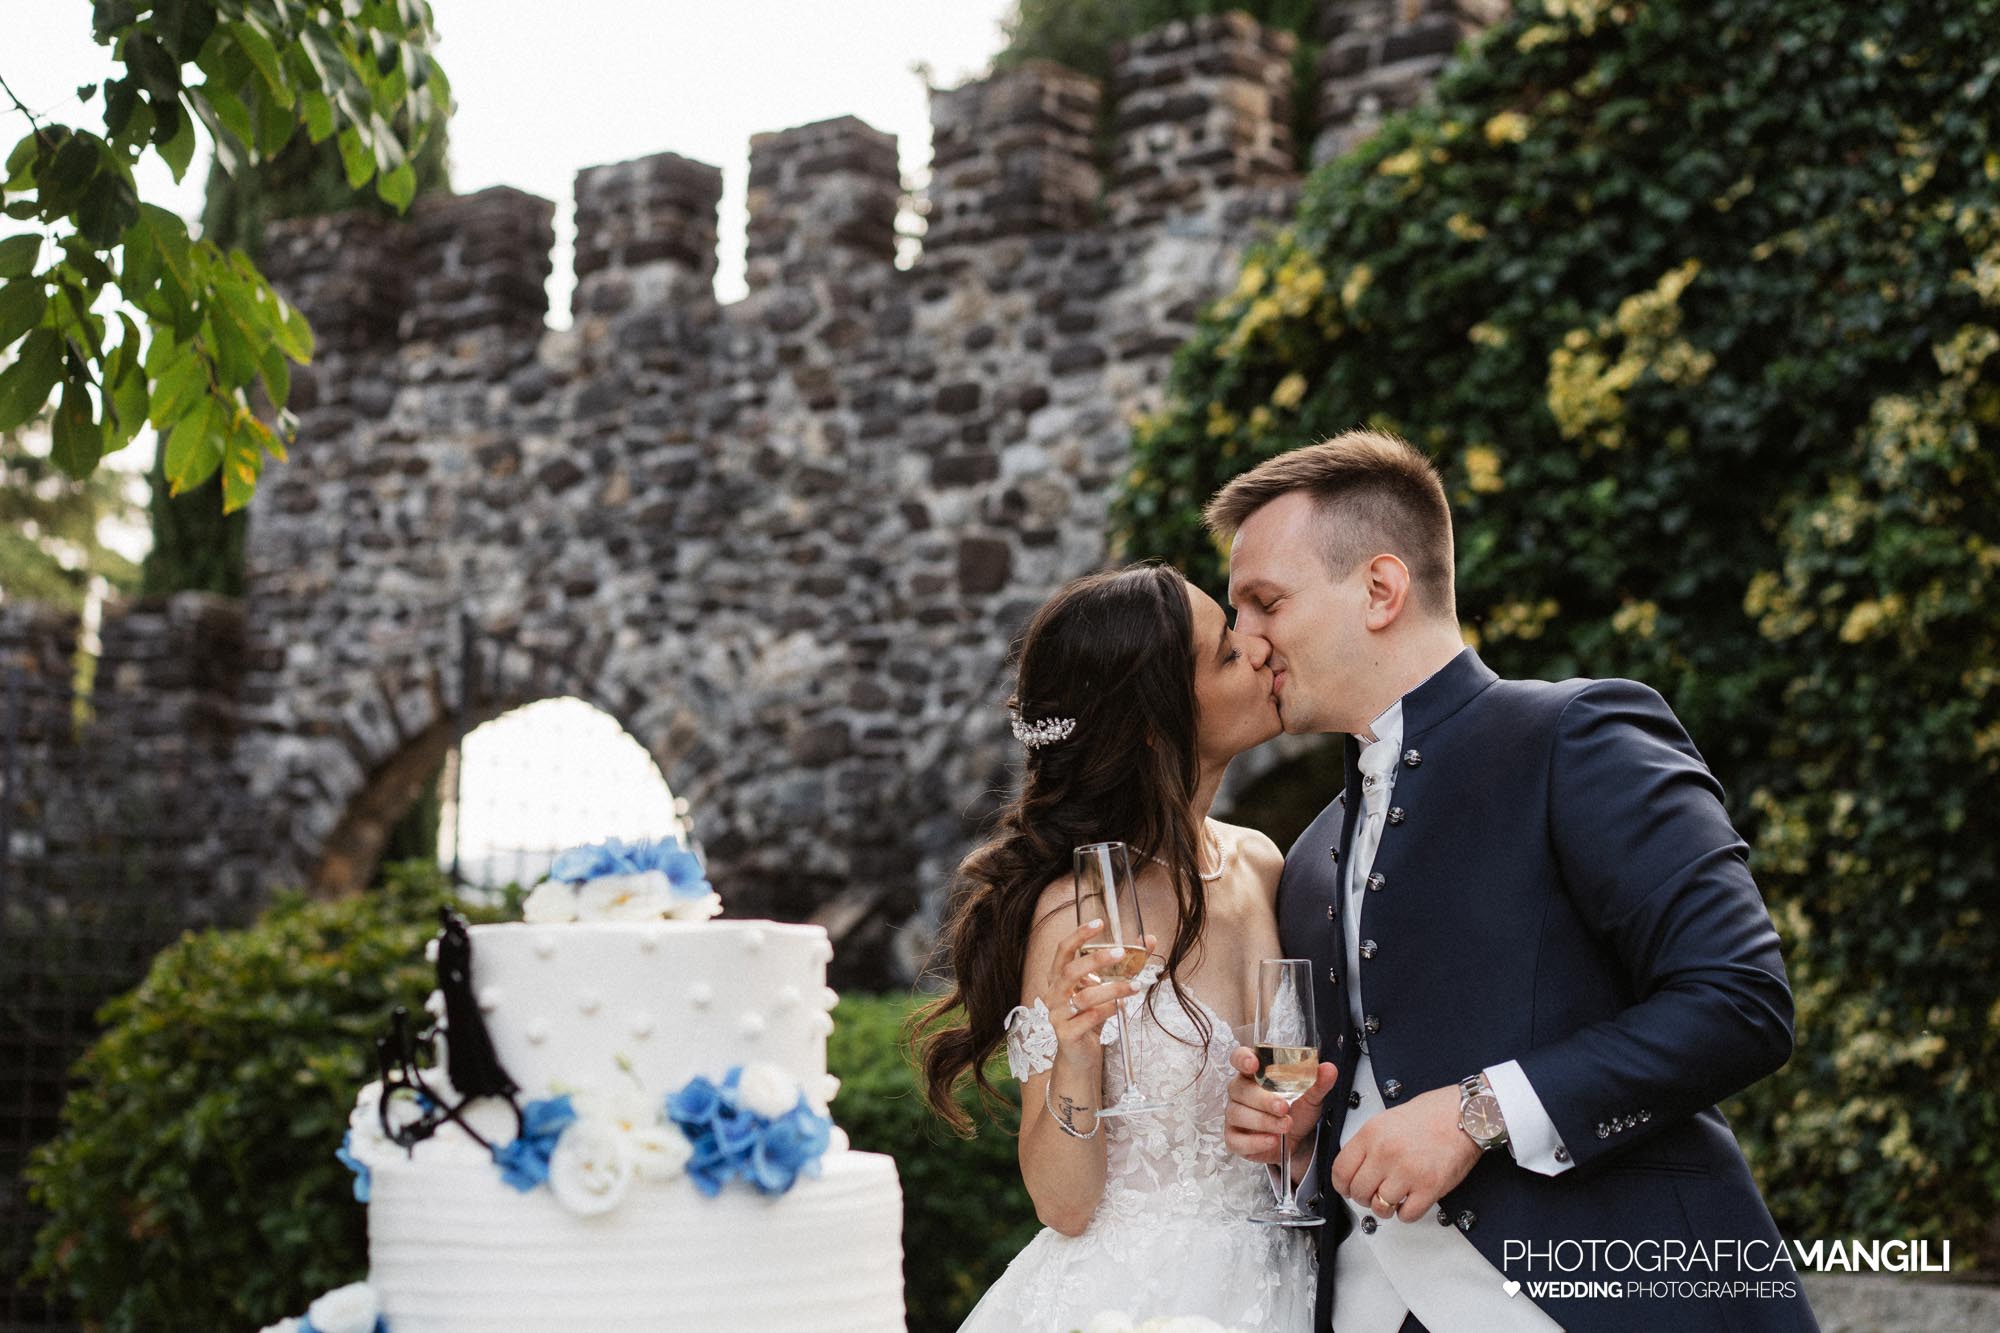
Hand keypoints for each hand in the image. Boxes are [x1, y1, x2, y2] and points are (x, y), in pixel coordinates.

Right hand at [1040, 920, 1154, 1065]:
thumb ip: (1124, 965)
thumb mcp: (1104, 989)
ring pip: (1084, 997)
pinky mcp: (1067, 1034)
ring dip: (1112, 989)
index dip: (1078, 935)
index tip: (1099, 923)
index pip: (1063, 950)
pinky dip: (1107, 1011)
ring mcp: (1058, 1015)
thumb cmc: (1089, 1017)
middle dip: (1096, 959)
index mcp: (1059, 978)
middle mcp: (1054, 994)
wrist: (1079, 1056)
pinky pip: (1088, 1019)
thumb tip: (1149, 940)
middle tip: (1120, 952)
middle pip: (1070, 970)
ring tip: (1134, 986)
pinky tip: (1120, 1007)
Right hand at [1223, 1045, 1336, 1177]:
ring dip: (1263, 1121)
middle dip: (1263, 1099)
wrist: (1298, 1140)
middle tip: (1283, 1108)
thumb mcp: (1311, 1096)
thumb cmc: (1297, 1111)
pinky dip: (1255, 1142)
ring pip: (1238, 1114)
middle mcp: (1240, 1091)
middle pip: (1240, 1089)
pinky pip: (1236, 1140)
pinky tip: (1272, 1141)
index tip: (1254, 1064)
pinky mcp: (1234, 1138)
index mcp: (1255, 1074)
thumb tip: (1329, 1069)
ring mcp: (1235, 1115)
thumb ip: (1318, 1082)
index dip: (1242, 1058)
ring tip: (1285, 1126)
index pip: (1240, 1058)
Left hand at [1329, 1084, 1481, 1222]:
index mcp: (1371, 1134)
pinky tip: (1411, 1200)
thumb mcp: (1387, 1119)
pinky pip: (1406, 1215)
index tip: (1349, 1188)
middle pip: (1358, 1192)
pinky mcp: (1429, 1187)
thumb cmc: (1432, 1114)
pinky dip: (1406, 1213)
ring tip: (1394, 1197)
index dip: (1343, 1185)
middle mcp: (1386, 1153)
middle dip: (1364, 1198)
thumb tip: (1355, 1166)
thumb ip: (1368, 1143)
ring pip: (1380, 1207)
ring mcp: (1407, 1172)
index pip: (1340, 1171)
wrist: (1465, 1115)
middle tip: (1373, 1193)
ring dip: (1385, 1207)